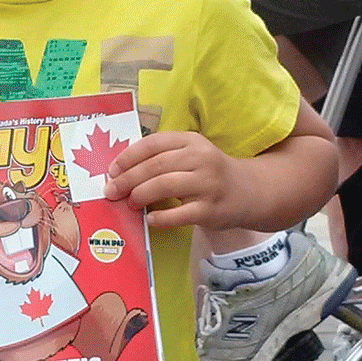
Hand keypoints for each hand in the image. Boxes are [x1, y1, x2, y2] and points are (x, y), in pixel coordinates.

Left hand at [103, 131, 246, 229]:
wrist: (250, 191)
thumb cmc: (210, 173)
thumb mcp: (191, 154)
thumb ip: (162, 157)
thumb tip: (121, 172)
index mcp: (191, 141)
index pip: (153, 144)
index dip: (128, 157)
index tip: (112, 170)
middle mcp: (201, 158)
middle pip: (155, 165)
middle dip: (128, 179)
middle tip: (112, 190)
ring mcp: (208, 184)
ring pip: (165, 185)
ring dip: (141, 194)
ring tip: (130, 203)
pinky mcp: (211, 209)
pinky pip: (180, 214)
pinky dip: (161, 217)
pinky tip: (150, 219)